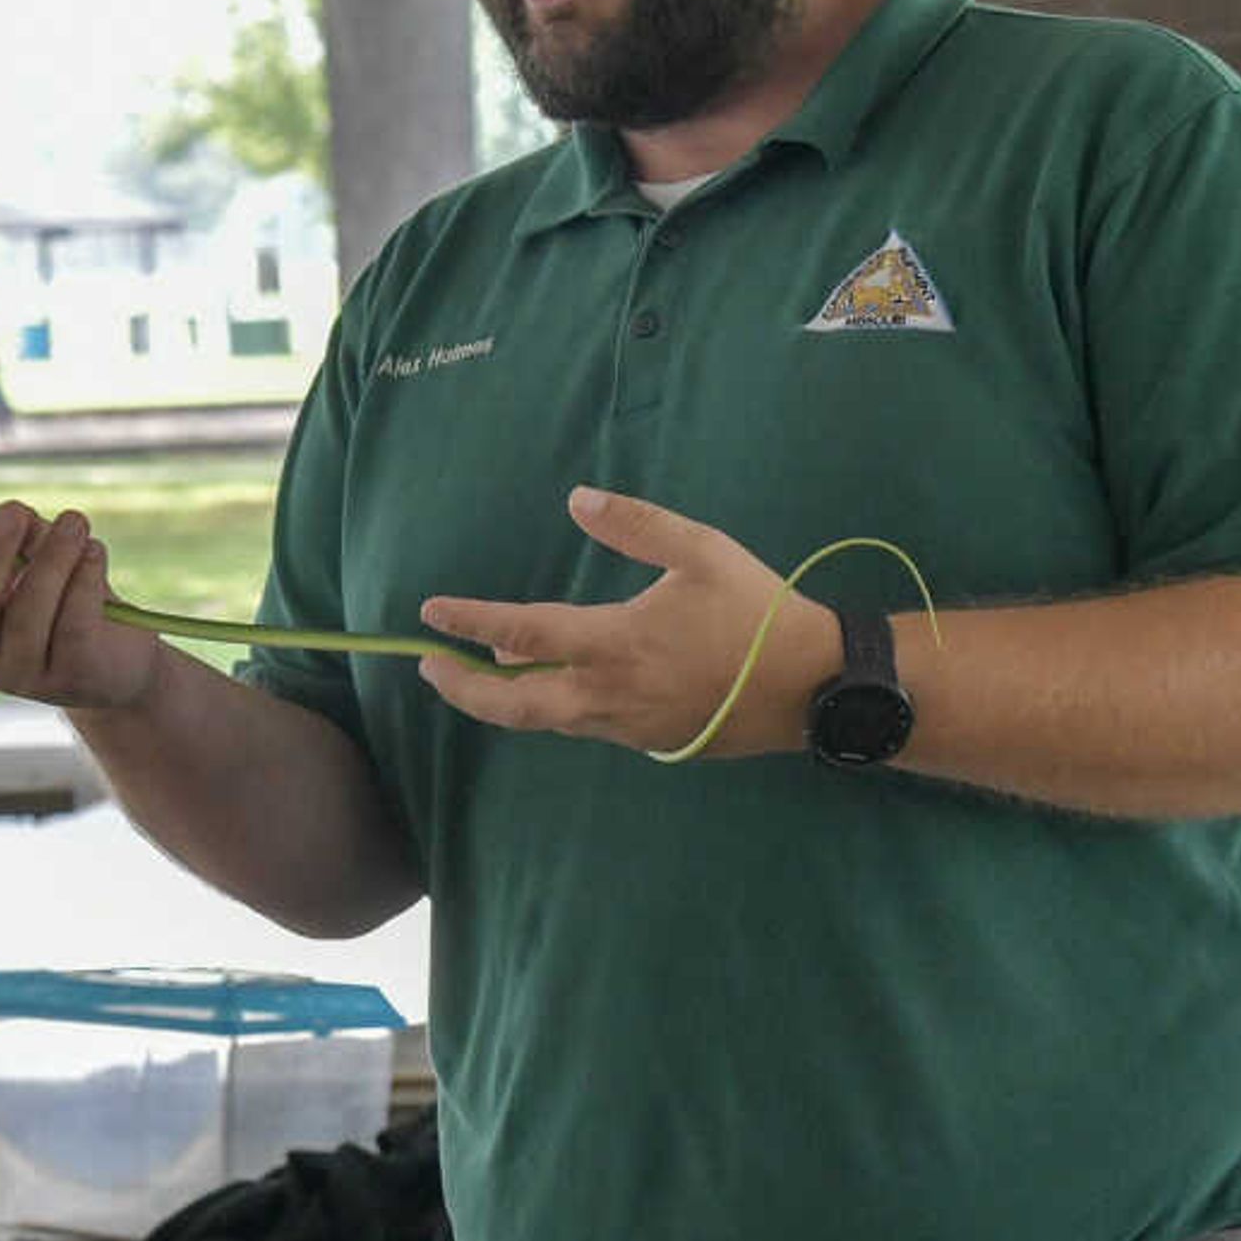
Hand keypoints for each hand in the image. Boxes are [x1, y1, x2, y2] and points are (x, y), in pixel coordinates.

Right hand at [0, 500, 167, 712]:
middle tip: (11, 510)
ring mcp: (22, 675)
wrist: (122, 657)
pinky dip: (84, 580)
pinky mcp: (71, 679)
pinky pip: (72, 626)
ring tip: (74, 521)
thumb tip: (15, 514)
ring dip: (52, 559)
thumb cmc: (66, 596)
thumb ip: (21, 534)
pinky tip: (95, 551)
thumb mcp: (37, 558)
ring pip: (26, 616)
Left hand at [412, 486, 835, 759]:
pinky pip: (578, 726)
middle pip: (512, 703)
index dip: (469, 621)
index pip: (521, 633)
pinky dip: (546, 708)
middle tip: (428, 667)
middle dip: (462, 689)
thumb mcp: (702, 550)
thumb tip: (578, 499)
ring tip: (478, 671)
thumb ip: (636, 524)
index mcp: (615, 643)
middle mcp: (608, 694)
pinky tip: (542, 686)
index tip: (430, 613)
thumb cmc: (756, 613)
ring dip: (503, 699)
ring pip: (543, 720)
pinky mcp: (646, 740)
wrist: (811, 686)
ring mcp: (624, 725)